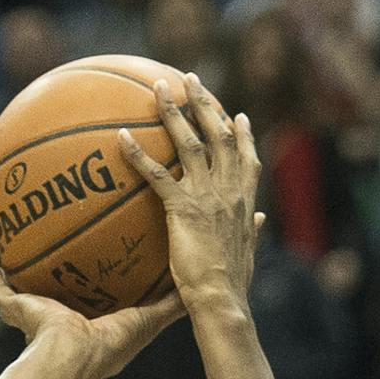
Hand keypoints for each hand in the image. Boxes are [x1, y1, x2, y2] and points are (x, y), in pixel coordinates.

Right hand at [0, 254, 184, 378]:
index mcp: (86, 328)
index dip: (92, 279)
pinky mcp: (16, 311)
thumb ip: (170, 305)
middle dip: (53, 272)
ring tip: (17, 238)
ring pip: (23, 287)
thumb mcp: (148, 321)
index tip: (99, 255)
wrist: (69, 357)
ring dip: (18, 267)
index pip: (89, 298)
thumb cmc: (107, 345)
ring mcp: (34, 318)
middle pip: (55, 290)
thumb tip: (195, 287)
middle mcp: (57, 322)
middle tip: (58, 241)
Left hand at [118, 75, 262, 316]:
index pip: (245, 156)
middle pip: (218, 134)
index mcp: (245, 199)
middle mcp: (228, 188)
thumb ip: (252, 230)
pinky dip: (138, 154)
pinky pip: (155, 175)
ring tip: (159, 88)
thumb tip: (259, 219)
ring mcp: (207, 195)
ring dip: (175, 112)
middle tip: (191, 79)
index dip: (240, 132)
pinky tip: (119, 138)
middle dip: (205, 103)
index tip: (234, 114)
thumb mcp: (248, 252)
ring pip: (190, 143)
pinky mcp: (182, 209)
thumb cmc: (232, 284)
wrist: (222, 299)